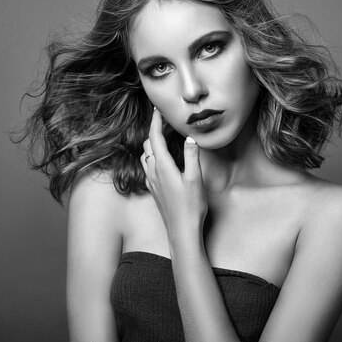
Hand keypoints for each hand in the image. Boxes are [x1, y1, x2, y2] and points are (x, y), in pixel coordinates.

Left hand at [140, 108, 207, 241]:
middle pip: (148, 144)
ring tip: (165, 138)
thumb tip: (190, 138)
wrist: (181, 232)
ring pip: (146, 156)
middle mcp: (152, 172)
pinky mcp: (153, 190)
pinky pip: (148, 166)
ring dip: (153, 144)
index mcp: (162, 166)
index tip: (158, 110)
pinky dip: (153, 156)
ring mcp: (151, 182)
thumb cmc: (190, 207)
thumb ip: (192, 156)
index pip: (155, 137)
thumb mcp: (195, 179)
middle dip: (155, 131)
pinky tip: (164, 160)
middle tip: (166, 122)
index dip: (155, 121)